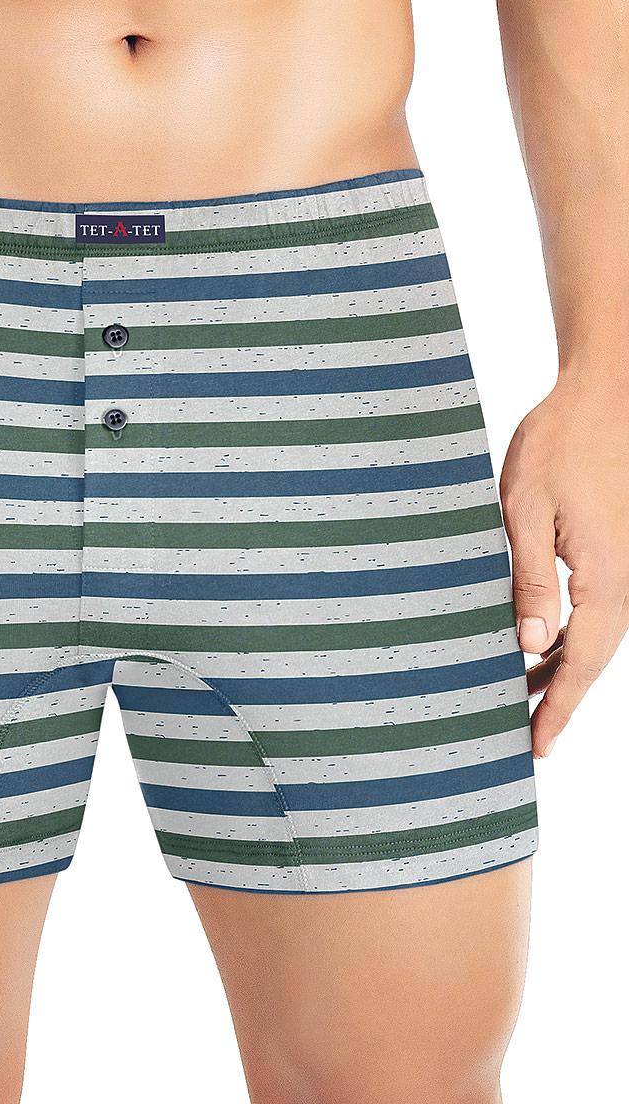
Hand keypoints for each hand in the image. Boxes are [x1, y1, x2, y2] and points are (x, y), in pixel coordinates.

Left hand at [500, 377, 628, 756]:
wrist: (603, 395)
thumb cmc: (560, 443)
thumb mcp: (526, 509)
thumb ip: (530, 579)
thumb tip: (529, 644)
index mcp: (608, 578)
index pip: (582, 662)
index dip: (559, 706)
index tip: (537, 745)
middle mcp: (626, 579)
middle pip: (592, 656)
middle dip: (558, 696)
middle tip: (524, 733)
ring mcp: (626, 565)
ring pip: (595, 634)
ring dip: (561, 665)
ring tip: (521, 694)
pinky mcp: (618, 550)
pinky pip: (598, 606)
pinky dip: (570, 631)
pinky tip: (540, 641)